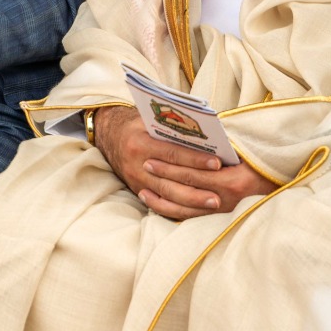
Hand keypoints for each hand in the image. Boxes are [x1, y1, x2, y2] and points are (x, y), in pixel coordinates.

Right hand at [92, 106, 274, 220]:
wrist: (110, 136)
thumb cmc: (139, 124)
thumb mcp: (151, 120)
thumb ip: (173, 127)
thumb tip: (205, 137)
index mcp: (140, 142)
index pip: (172, 153)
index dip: (195, 160)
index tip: (217, 163)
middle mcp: (136, 164)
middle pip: (171, 180)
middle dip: (197, 187)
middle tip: (220, 192)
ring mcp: (136, 181)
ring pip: (167, 196)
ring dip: (192, 202)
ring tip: (215, 203)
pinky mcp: (138, 190)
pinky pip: (160, 205)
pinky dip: (179, 208)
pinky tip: (196, 210)